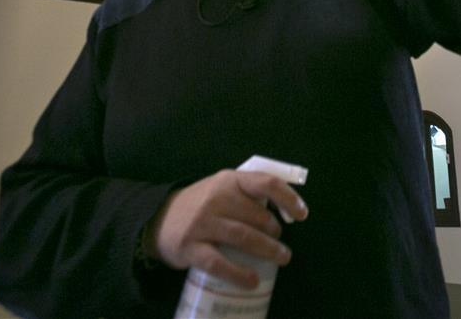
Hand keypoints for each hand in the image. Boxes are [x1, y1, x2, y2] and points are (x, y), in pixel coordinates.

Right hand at [148, 169, 308, 288]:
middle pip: (256, 216)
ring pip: (243, 237)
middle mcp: (216, 198)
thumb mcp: (223, 189)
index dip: (288, 198)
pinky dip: (238, 273)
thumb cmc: (201, 205)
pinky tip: (252, 281)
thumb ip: (249, 196)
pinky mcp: (191, 247)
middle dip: (275, 232)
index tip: (303, 214)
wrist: (157, 219)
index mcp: (229, 180)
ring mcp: (202, 223)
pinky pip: (219, 263)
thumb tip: (286, 212)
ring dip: (267, 250)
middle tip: (281, 244)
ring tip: (282, 258)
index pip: (266, 183)